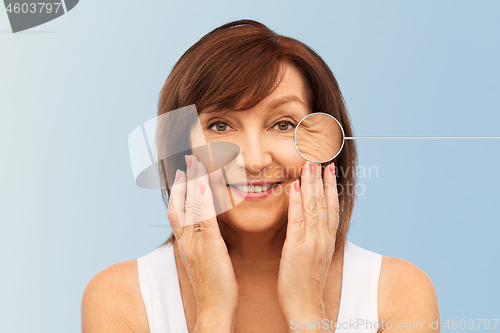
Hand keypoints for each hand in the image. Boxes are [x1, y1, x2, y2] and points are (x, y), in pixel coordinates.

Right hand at [167, 154, 237, 331]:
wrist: (214, 308)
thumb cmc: (213, 284)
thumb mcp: (204, 258)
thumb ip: (204, 241)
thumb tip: (208, 227)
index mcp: (185, 243)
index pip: (177, 211)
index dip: (178, 190)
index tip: (181, 172)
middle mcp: (186, 239)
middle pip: (179, 203)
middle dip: (183, 180)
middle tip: (188, 159)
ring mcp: (196, 242)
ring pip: (191, 206)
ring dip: (193, 182)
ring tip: (197, 162)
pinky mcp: (209, 246)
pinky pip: (205, 218)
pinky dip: (203, 199)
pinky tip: (206, 184)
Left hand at [277, 161, 338, 326]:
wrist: (305, 306)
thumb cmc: (306, 282)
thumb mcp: (315, 256)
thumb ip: (314, 237)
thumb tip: (309, 221)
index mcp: (328, 240)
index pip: (332, 207)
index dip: (331, 187)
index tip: (329, 169)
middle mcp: (323, 238)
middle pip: (324, 203)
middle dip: (321, 179)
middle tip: (318, 159)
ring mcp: (311, 242)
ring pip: (313, 207)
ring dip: (311, 184)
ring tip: (309, 165)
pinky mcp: (296, 248)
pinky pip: (297, 220)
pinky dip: (296, 201)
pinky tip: (294, 186)